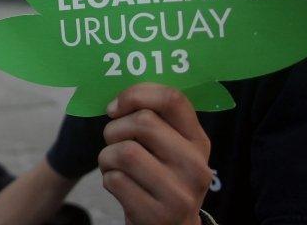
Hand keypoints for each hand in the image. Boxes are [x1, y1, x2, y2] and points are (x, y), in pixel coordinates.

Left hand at [98, 83, 211, 224]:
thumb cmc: (161, 178)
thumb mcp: (171, 149)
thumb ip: (155, 120)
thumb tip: (117, 100)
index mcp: (199, 141)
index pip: (172, 99)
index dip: (135, 94)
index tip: (115, 107)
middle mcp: (195, 165)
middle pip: (142, 121)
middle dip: (114, 128)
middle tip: (113, 140)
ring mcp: (179, 193)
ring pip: (124, 152)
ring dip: (107, 155)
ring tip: (113, 164)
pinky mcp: (156, 215)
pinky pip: (115, 180)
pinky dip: (107, 179)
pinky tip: (119, 186)